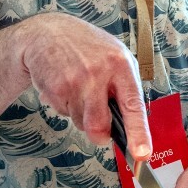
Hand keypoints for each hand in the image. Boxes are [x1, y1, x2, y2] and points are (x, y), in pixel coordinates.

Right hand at [14, 12, 150, 158]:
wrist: (46, 33)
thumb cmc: (87, 48)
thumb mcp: (115, 56)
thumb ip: (125, 87)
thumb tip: (134, 124)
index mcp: (121, 65)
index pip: (133, 105)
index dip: (138, 133)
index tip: (141, 154)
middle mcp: (98, 73)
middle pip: (98, 125)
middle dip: (99, 135)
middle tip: (99, 130)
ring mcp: (74, 81)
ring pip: (80, 123)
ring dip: (80, 115)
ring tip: (78, 90)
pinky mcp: (54, 88)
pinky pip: (64, 113)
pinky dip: (65, 106)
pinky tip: (64, 86)